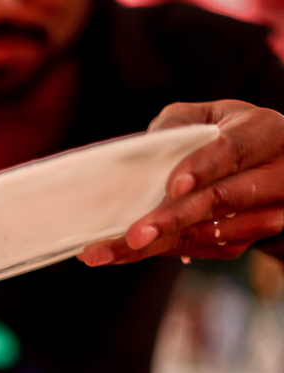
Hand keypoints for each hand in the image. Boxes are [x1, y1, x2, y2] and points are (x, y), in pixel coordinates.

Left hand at [79, 100, 283, 265]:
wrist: (264, 166)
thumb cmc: (225, 133)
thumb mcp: (207, 116)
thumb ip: (176, 125)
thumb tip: (139, 152)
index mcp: (266, 135)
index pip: (233, 151)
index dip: (203, 168)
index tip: (172, 186)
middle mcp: (277, 176)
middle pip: (221, 201)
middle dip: (171, 220)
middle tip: (133, 235)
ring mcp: (268, 214)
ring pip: (208, 234)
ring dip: (155, 245)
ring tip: (108, 252)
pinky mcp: (247, 240)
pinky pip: (200, 248)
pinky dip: (159, 251)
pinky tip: (122, 253)